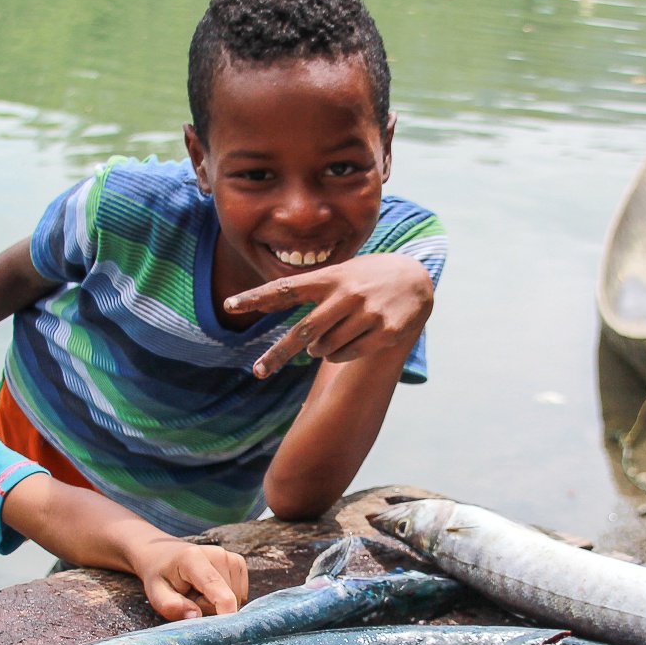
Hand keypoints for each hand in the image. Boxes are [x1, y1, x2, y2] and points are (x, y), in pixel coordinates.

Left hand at [129, 539, 249, 620]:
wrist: (166, 555)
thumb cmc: (161, 576)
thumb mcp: (155, 593)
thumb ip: (170, 605)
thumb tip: (195, 616)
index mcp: (193, 558)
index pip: (215, 586)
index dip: (225, 610)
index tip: (226, 630)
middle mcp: (218, 554)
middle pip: (226, 598)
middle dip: (211, 609)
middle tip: (190, 600)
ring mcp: (231, 557)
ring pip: (236, 599)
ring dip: (218, 605)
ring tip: (199, 594)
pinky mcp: (238, 563)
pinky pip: (240, 595)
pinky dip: (226, 599)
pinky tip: (210, 591)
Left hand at [224, 255, 433, 378]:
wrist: (415, 279)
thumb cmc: (367, 277)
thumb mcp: (341, 274)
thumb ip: (312, 291)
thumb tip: (276, 312)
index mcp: (330, 277)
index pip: (286, 288)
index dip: (256, 297)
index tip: (230, 304)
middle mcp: (347, 294)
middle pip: (303, 331)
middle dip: (277, 353)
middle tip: (258, 370)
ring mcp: (367, 313)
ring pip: (325, 348)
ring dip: (318, 351)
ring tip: (325, 342)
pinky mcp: (384, 331)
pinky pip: (348, 355)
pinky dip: (339, 356)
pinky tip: (346, 345)